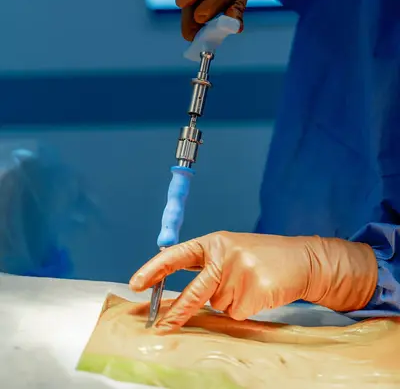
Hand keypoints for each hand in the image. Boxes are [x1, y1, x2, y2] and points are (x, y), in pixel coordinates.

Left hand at [130, 231, 377, 332]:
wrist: (301, 259)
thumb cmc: (261, 257)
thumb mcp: (230, 251)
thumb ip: (206, 268)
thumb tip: (179, 300)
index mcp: (214, 242)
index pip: (177, 255)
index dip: (154, 269)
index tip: (135, 283)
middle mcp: (224, 254)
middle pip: (194, 292)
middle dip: (177, 312)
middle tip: (161, 328)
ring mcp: (240, 271)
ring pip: (219, 306)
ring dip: (230, 302)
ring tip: (249, 284)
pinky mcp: (256, 288)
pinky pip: (237, 313)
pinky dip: (246, 309)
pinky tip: (260, 292)